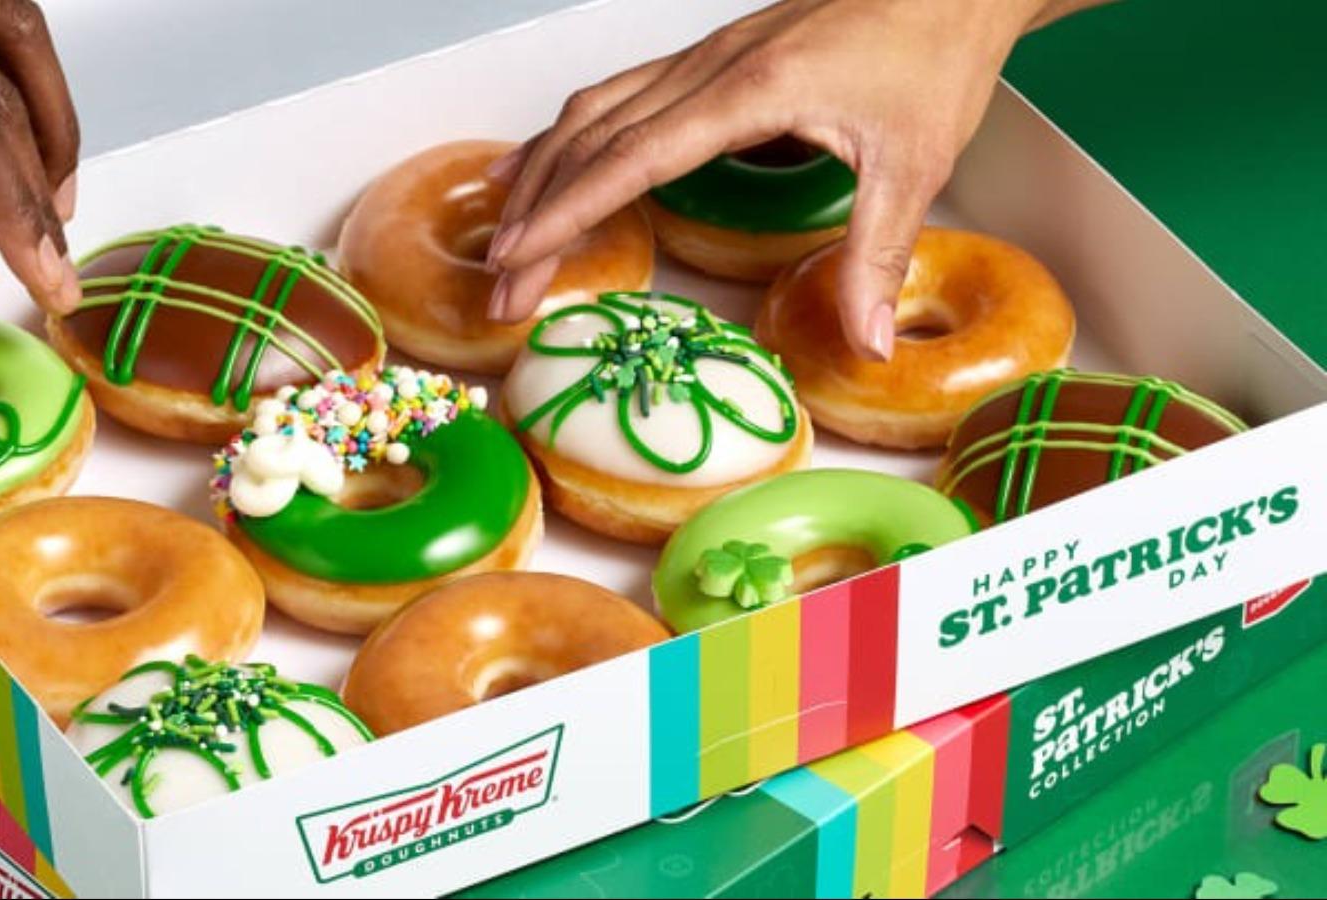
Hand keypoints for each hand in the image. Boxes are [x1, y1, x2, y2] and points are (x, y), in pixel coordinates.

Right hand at [486, 0, 1105, 359]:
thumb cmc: (931, 54)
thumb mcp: (914, 163)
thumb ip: (877, 255)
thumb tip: (865, 343)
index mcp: (748, 91)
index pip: (631, 158)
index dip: (569, 210)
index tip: (522, 255)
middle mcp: (709, 67)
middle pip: (590, 138)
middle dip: (536, 212)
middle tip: (503, 284)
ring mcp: (702, 58)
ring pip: (591, 109)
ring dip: (541, 171)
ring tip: (506, 233)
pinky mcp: (709, 60)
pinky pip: (615, 95)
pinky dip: (569, 136)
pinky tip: (548, 162)